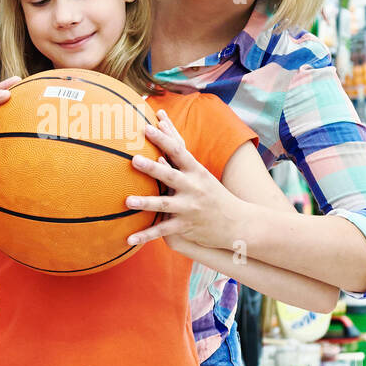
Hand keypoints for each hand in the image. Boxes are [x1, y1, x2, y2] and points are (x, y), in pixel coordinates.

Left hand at [124, 109, 245, 248]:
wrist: (238, 223)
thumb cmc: (212, 194)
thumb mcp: (201, 173)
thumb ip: (179, 156)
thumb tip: (160, 128)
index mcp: (196, 171)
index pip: (178, 151)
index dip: (163, 138)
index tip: (147, 127)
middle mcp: (193, 188)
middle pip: (170, 176)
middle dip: (152, 168)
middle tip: (134, 159)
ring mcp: (189, 208)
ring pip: (164, 204)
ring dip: (146, 202)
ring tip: (127, 200)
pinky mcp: (185, 226)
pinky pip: (162, 231)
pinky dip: (145, 236)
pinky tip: (129, 239)